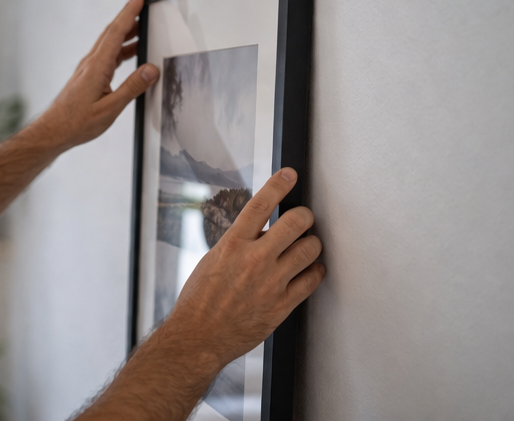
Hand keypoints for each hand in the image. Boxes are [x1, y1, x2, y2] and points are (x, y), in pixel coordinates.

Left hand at [37, 0, 158, 149]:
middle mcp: (91, 63)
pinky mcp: (87, 77)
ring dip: (124, 32)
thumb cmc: (77, 123)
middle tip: (139, 2)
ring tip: (140, 27)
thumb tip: (150, 70)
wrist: (53, 131)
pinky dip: (119, 48)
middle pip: (111, 33)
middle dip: (126, 15)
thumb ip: (132, 88)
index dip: (128, 13)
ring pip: (108, 43)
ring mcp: (88, 69)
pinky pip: (106, 55)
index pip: (116, 33)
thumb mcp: (110, 109)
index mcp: (97, 67)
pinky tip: (127, 53)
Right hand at [164, 168, 325, 370]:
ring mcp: (271, 283)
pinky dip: (315, 271)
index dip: (279, 184)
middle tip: (303, 218)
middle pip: (296, 222)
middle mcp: (254, 260)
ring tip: (305, 246)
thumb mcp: (212, 260)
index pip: (261, 204)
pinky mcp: (282, 305)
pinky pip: (312, 280)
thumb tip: (263, 231)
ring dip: (311, 244)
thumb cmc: (199, 300)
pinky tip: (310, 270)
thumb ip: (239, 244)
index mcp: (232, 245)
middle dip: (304, 216)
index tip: (290, 175)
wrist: (198, 338)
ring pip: (310, 249)